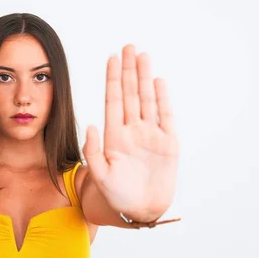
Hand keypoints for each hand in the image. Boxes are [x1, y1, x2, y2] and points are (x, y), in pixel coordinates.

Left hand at [82, 44, 178, 218]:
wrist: (140, 211)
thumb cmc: (116, 196)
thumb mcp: (100, 175)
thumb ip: (93, 150)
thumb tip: (91, 125)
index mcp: (114, 136)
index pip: (113, 101)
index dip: (113, 79)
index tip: (112, 58)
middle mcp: (132, 131)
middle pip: (131, 94)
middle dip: (129, 70)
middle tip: (129, 46)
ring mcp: (150, 136)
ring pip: (148, 100)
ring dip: (145, 78)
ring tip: (143, 56)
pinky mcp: (168, 144)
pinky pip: (165, 116)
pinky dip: (163, 99)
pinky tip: (159, 81)